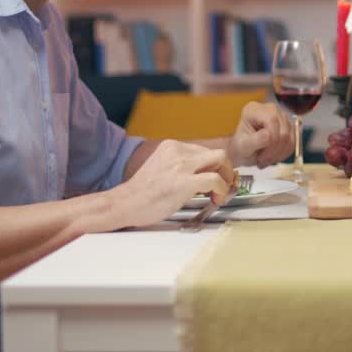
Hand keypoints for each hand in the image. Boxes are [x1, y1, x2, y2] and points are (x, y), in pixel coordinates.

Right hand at [112, 141, 233, 227]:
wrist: (125, 204)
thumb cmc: (142, 193)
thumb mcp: (162, 168)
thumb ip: (181, 167)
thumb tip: (204, 175)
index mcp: (172, 147)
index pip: (204, 151)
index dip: (215, 166)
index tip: (217, 178)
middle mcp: (178, 151)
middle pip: (216, 153)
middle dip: (225, 170)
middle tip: (224, 185)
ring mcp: (181, 166)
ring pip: (220, 159)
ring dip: (226, 177)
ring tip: (220, 193)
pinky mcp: (184, 182)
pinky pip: (215, 179)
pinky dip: (222, 188)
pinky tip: (216, 198)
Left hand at [228, 101, 294, 167]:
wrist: (244, 152)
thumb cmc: (240, 148)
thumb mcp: (243, 147)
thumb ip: (255, 140)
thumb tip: (269, 135)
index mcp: (254, 110)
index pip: (272, 120)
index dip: (271, 141)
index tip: (260, 156)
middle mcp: (269, 109)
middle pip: (283, 130)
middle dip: (274, 150)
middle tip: (263, 160)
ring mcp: (280, 117)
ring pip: (289, 137)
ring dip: (279, 153)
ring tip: (266, 159)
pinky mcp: (288, 126)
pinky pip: (293, 142)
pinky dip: (283, 153)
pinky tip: (272, 157)